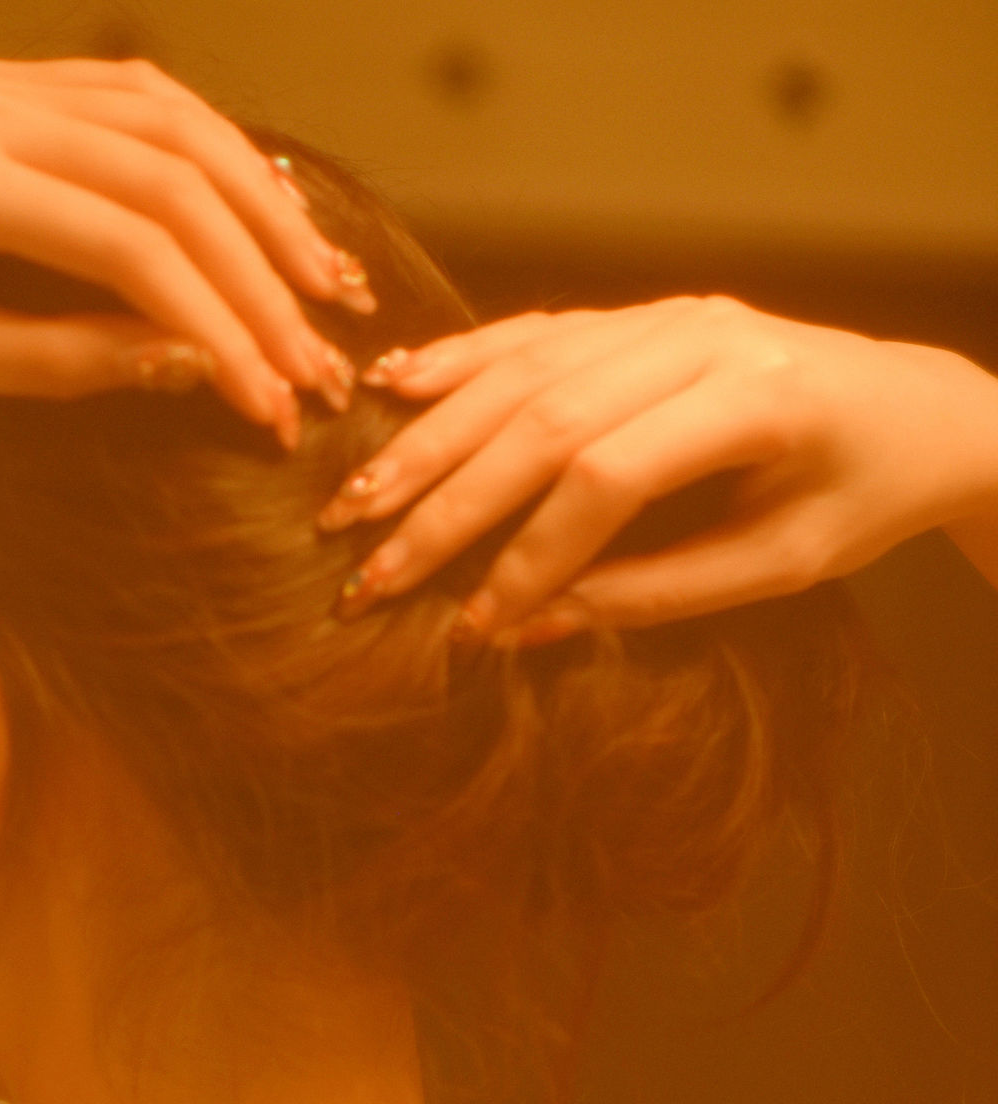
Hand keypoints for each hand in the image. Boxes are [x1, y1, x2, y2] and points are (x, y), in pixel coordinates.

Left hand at [0, 57, 375, 442]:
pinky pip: (142, 101)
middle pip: (177, 180)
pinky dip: (216, 155)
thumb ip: (56, 360)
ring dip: (263, 206)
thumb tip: (184, 365)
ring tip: (325, 286)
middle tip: (324, 361)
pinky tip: (264, 211)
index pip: (136, 251)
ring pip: (178, 125)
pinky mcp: (10, 82)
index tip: (273, 406)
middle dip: (264, 278)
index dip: (222, 330)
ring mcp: (5, 81)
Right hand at [317, 296, 997, 638]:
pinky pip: (534, 329)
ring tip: (354, 499)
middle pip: (544, 416)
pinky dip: (458, 360)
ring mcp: (667, 312)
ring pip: (523, 368)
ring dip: (427, 438)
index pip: (607, 475)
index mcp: (756, 399)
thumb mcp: (777, 566)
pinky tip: (391, 388)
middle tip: (369, 572)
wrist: (913, 408)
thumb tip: (528, 626)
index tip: (473, 624)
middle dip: (446, 504)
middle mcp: (703, 335)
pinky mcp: (642, 312)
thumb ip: (655, 593)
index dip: (530, 554)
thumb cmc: (857, 498)